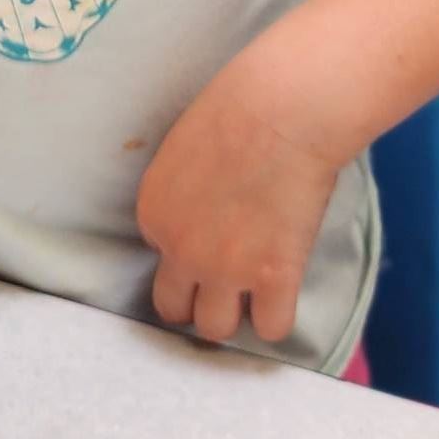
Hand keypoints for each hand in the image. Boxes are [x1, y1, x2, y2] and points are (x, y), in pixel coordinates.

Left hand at [136, 43, 347, 346]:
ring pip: (215, 330)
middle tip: (223, 281)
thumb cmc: (236, 108)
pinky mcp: (273, 277)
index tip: (212, 229)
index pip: (160, 254)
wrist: (281, 108)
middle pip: (174, 308)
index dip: (187, 245)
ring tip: (253, 291)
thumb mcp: (182, 149)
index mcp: (154, 212)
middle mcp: (180, 249)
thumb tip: (202, 213)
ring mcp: (226, 270)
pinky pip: (271, 329)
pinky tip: (284, 293)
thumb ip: (182, 192)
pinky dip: (277, 317)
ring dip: (233, 314)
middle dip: (197, 298)